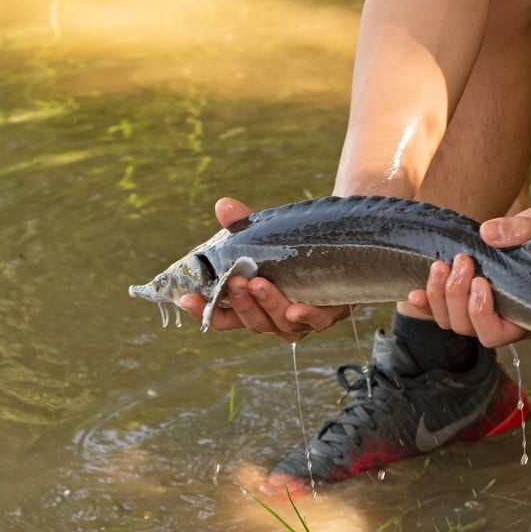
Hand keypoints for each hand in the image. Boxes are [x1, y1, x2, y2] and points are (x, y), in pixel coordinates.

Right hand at [178, 197, 350, 342]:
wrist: (343, 243)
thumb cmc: (295, 247)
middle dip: (243, 304)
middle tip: (237, 282)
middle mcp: (277, 318)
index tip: (187, 298)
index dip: (204, 312)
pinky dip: (307, 315)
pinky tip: (297, 308)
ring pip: (283, 325)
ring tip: (261, 285)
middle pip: (254, 322)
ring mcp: (304, 320)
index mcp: (255, 305)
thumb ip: (245, 225)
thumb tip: (224, 206)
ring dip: (270, 306)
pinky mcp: (333, 313)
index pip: (223, 317)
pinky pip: (319, 320)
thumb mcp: (268, 235)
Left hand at [405, 201, 530, 347]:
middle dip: (456, 296)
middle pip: (467, 328)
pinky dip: (425, 304)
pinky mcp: (466, 298)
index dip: (481, 313)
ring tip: (440, 265)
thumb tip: (489, 233)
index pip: (496, 334)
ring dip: (438, 296)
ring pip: (450, 321)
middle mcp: (502, 320)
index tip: (481, 281)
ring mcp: (482, 311)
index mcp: (526, 317)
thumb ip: (521, 231)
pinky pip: (439, 311)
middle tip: (461, 260)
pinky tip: (413, 293)